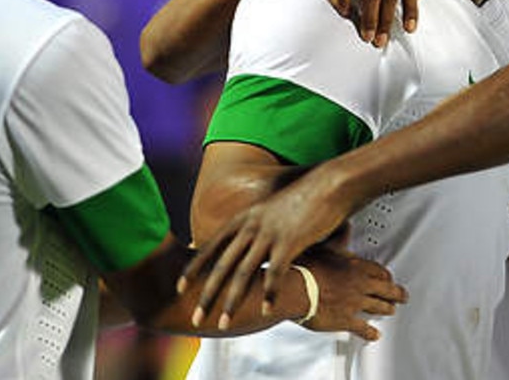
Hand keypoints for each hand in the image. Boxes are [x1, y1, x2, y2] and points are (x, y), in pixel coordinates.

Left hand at [180, 166, 356, 328]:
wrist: (329, 185)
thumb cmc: (303, 199)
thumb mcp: (270, 211)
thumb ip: (257, 230)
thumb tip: (249, 248)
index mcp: (244, 218)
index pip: (210, 246)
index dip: (193, 268)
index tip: (179, 288)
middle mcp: (251, 226)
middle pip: (222, 265)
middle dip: (207, 294)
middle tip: (196, 317)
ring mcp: (269, 234)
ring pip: (243, 273)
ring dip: (232, 301)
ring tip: (224, 323)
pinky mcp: (290, 242)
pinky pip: (274, 273)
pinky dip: (268, 294)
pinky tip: (265, 310)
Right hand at [299, 244, 407, 340]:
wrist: (296, 289)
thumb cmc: (306, 268)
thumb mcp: (325, 247)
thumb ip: (339, 238)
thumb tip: (346, 227)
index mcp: (356, 267)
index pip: (379, 272)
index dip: (386, 276)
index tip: (389, 278)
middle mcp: (360, 284)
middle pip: (386, 290)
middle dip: (396, 293)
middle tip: (402, 296)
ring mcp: (354, 303)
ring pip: (378, 307)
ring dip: (386, 309)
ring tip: (390, 311)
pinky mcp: (345, 320)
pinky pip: (362, 328)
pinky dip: (370, 333)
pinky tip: (374, 335)